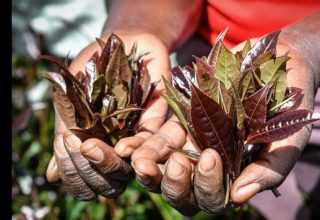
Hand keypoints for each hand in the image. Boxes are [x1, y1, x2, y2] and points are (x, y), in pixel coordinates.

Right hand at [46, 31, 170, 199]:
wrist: (120, 42)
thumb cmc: (91, 69)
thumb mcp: (70, 97)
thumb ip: (65, 136)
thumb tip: (52, 176)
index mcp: (94, 148)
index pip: (86, 179)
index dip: (74, 174)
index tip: (64, 148)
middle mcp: (117, 149)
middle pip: (109, 181)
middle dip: (91, 170)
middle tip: (80, 146)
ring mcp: (137, 138)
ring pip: (129, 168)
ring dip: (110, 163)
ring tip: (92, 148)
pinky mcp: (158, 123)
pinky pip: (152, 143)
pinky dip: (138, 148)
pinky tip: (123, 147)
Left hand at [129, 39, 315, 214]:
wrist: (279, 63)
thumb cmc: (292, 104)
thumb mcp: (290, 137)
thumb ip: (270, 169)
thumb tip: (239, 198)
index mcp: (236, 177)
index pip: (214, 198)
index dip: (207, 187)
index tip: (211, 157)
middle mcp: (211, 166)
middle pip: (182, 193)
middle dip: (174, 185)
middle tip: (175, 164)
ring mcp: (194, 144)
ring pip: (163, 170)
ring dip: (150, 171)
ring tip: (139, 161)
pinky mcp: (181, 121)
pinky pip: (156, 139)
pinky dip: (143, 145)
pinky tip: (126, 147)